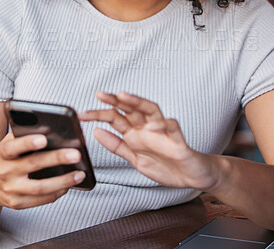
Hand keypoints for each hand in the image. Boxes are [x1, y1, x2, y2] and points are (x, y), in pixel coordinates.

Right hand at [0, 133, 85, 209]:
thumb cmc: (6, 157)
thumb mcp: (9, 143)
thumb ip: (26, 135)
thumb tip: (54, 128)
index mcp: (2, 153)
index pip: (12, 147)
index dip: (27, 142)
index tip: (44, 139)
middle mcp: (5, 171)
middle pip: (33, 164)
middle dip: (56, 159)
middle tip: (76, 154)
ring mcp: (11, 189)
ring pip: (39, 187)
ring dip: (63, 181)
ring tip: (80, 174)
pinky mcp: (17, 203)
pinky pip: (41, 200)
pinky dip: (57, 192)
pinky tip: (69, 185)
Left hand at [80, 91, 217, 188]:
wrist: (191, 177)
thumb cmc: (166, 166)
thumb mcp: (135, 159)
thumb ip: (117, 146)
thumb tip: (96, 132)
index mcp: (136, 134)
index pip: (116, 118)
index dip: (99, 115)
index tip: (82, 115)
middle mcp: (147, 128)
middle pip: (130, 109)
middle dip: (115, 101)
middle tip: (100, 95)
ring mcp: (162, 131)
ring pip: (150, 110)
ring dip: (137, 102)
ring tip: (123, 96)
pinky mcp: (177, 139)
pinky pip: (171, 126)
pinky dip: (162, 124)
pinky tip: (151, 125)